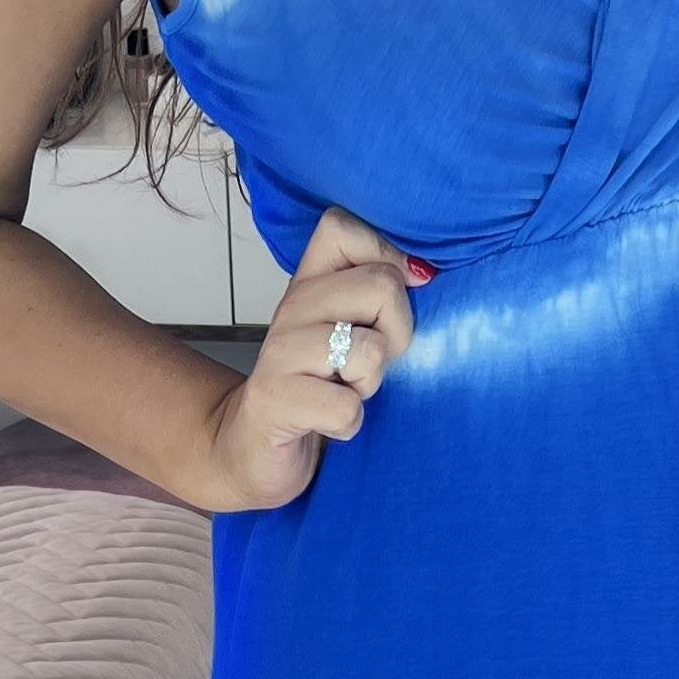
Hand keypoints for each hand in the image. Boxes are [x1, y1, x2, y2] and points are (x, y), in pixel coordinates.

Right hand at [202, 205, 422, 510]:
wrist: (254, 451)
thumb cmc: (317, 390)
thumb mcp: (350, 332)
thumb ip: (380, 297)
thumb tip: (423, 275)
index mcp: (309, 283)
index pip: (341, 227)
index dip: (384, 257)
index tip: (387, 305)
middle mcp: (291, 308)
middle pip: (381, 286)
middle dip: (396, 335)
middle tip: (367, 364)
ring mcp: (279, 352)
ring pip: (370, 349)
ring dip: (370, 384)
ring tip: (344, 391)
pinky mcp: (275, 398)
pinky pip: (347, 408)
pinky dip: (349, 425)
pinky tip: (328, 424)